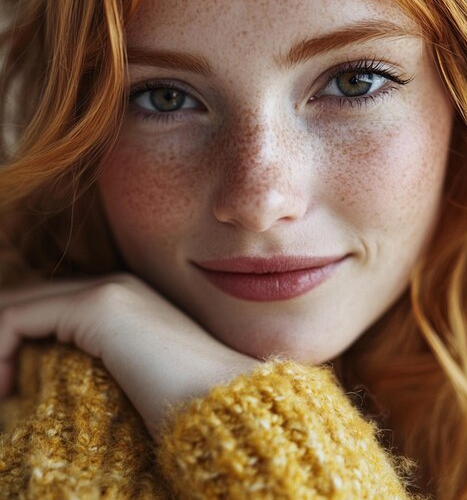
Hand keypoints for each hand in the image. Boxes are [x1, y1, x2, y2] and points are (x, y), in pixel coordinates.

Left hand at [0, 273, 259, 436]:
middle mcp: (115, 283)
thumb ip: (99, 363)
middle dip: (0, 340)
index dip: (14, 341)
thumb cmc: (184, 402)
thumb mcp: (131, 377)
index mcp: (124, 298)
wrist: (226, 403)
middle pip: (27, 300)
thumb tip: (55, 378)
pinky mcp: (98, 306)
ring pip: (16, 306)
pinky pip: (16, 319)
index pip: (48, 305)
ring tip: (0, 390)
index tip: (8, 389)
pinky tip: (4, 387)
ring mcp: (108, 290)